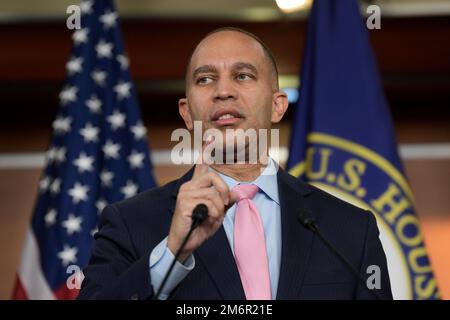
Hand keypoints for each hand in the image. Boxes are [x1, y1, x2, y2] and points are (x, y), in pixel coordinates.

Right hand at [167, 143, 234, 261]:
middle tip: (224, 205)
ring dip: (219, 209)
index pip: (200, 166)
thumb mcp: (217, 213)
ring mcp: (185, 193)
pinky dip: (214, 214)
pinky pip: (208, 202)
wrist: (185, 243)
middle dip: (223, 191)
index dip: (205, 152)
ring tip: (212, 218)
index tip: (209, 138)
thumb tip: (236, 192)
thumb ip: (225, 201)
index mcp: (195, 187)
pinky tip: (206, 220)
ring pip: (213, 194)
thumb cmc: (200, 228)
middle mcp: (188, 187)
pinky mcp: (184, 202)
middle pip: (213, 177)